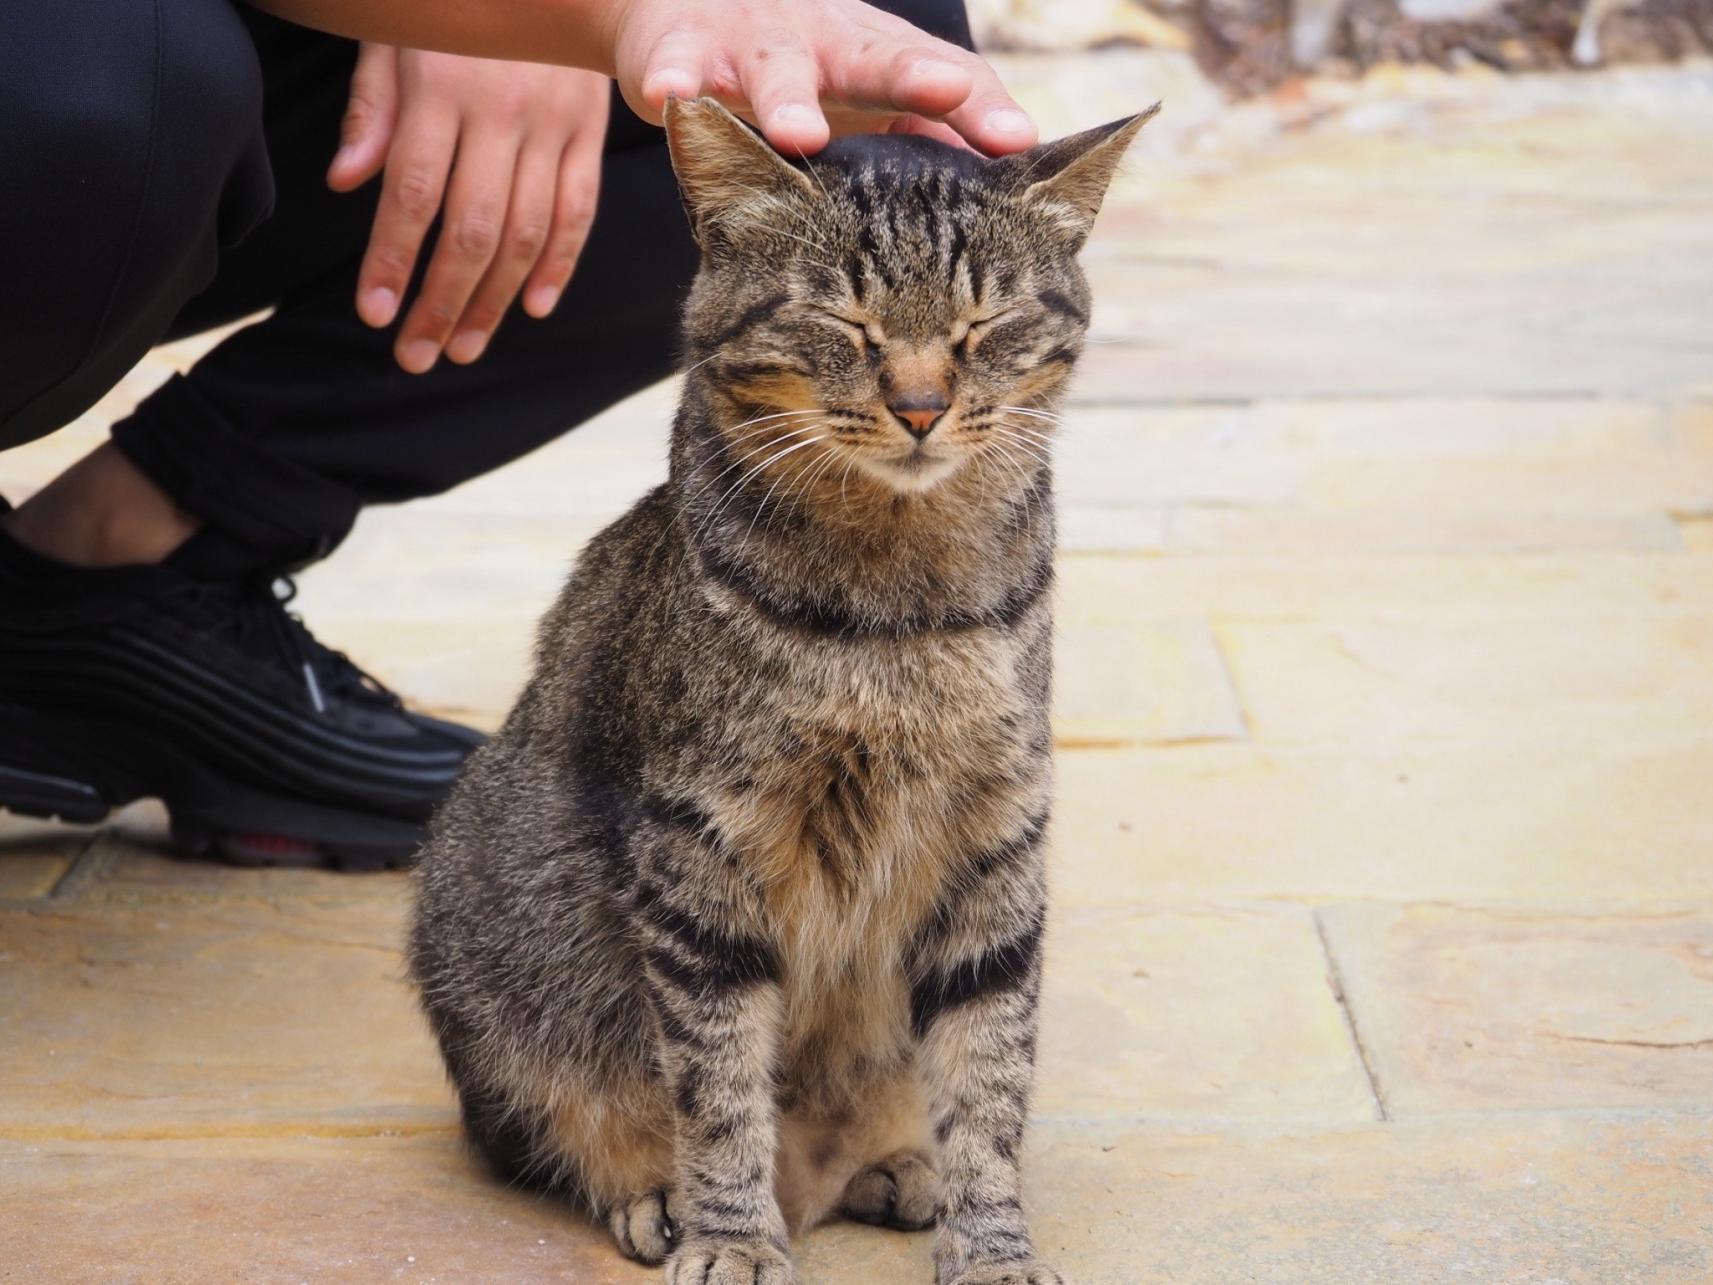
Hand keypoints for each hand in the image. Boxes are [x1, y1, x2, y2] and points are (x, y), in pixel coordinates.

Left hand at [327, 44, 609, 372]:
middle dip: (442, 302)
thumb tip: (345, 183)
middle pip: (472, 229)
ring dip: (494, 300)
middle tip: (416, 355)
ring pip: (527, 232)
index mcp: (443, 86)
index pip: (413, 194)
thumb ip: (372, 107)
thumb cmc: (450, 4)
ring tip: (464, 348)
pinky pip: (579, 211)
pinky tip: (534, 307)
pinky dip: (560, 265)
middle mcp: (503, 112)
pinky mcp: (589, 133)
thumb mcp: (395, 34)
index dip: (392, 260)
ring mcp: (554, 126)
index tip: (374, 313)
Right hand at [606, 0, 1037, 156]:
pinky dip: (677, 81)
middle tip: (944, 91)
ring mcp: (753, 44)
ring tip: (801, 133)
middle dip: (909, 75)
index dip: (981, 105)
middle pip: (874, 58)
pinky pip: (676, 66)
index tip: (1017, 140)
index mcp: (879, 60)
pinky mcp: (680, 48)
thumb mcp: (870, 100)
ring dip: (788, 99)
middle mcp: (826, 44)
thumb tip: (1010, 188)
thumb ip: (932, 140)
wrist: (692, 5)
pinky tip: (677, 101)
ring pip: (776, 69)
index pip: (944, 77)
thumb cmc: (807, 69)